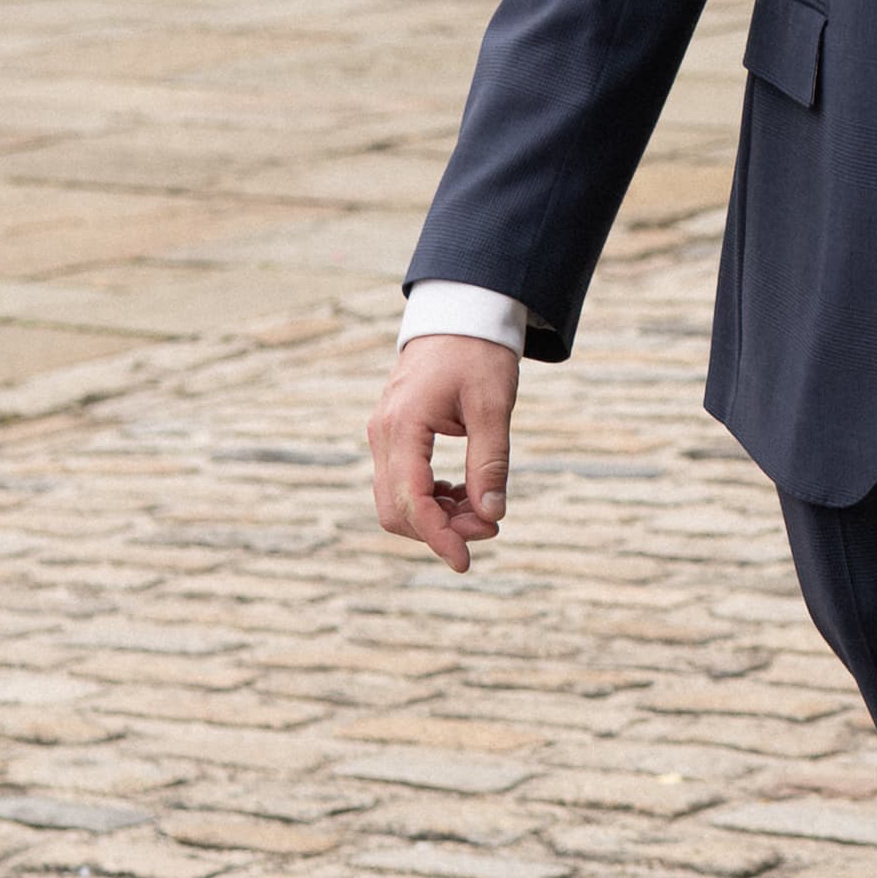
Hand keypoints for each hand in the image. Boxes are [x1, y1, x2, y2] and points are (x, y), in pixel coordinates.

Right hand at [368, 336, 519, 574]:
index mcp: (403, 426)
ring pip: (397, 500)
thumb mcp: (493, 407)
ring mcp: (384, 435)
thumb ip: (490, 462)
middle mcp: (383, 434)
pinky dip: (432, 498)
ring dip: (437, 517)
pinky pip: (403, 482)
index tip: (465, 562)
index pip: (411, 501)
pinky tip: (466, 494)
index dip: (438, 538)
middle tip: (491, 527)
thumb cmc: (479, 353)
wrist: (461, 315)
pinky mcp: (394, 435)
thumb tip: (491, 516)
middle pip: (397, 510)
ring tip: (483, 512)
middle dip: (441, 530)